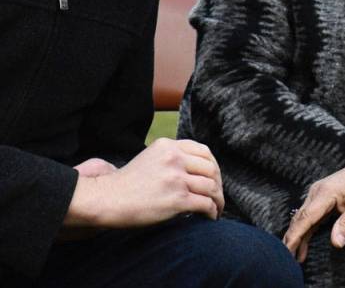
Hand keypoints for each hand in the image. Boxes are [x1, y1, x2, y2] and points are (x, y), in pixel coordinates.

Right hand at [65, 138, 223, 227]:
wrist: (106, 200)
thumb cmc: (127, 184)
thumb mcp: (150, 159)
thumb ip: (172, 158)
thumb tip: (198, 170)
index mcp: (168, 146)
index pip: (204, 152)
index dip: (214, 166)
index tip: (214, 178)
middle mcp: (174, 158)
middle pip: (211, 169)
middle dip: (218, 184)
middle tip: (217, 196)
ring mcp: (176, 178)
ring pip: (211, 187)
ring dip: (218, 200)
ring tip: (217, 209)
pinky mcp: (177, 199)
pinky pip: (205, 204)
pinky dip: (212, 211)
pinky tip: (210, 216)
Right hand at [283, 155, 344, 262]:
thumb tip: (336, 243)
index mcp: (326, 193)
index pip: (305, 218)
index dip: (294, 236)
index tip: (286, 251)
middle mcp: (318, 191)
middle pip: (300, 218)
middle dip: (292, 238)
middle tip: (287, 259)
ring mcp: (320, 192)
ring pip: (304, 217)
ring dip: (298, 235)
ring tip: (294, 256)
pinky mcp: (324, 196)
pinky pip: (311, 214)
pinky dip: (306, 229)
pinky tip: (304, 243)